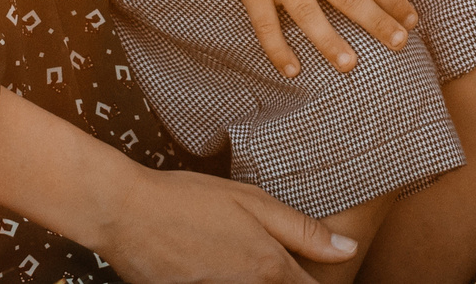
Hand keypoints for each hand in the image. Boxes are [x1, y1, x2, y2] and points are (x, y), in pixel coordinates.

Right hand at [0, 87, 353, 281]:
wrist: (125, 213)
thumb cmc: (189, 200)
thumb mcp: (253, 202)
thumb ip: (303, 231)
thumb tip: (350, 250)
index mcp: (269, 268)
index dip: (318, 283)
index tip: (315, 273)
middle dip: (288, 280)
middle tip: (266, 256)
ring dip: (254, 279)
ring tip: (232, 253)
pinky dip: (228, 280)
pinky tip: (212, 263)